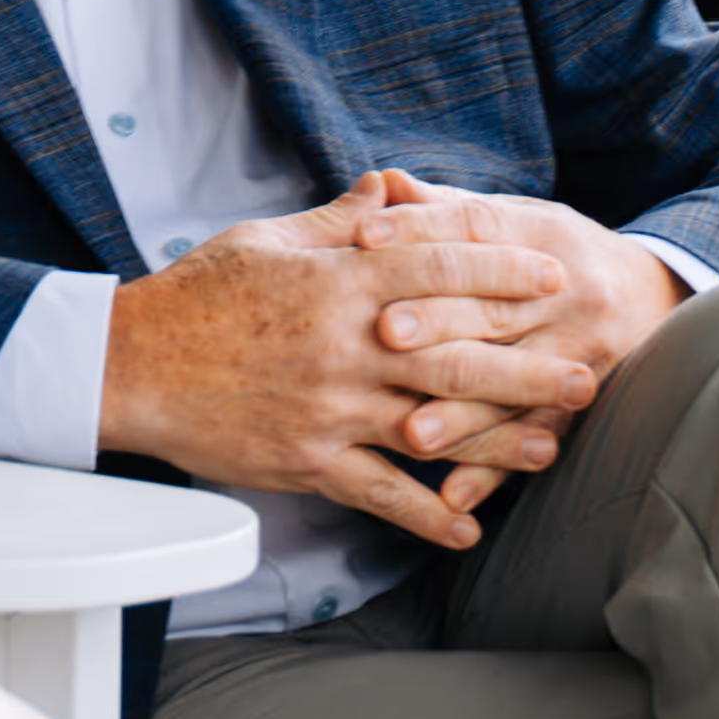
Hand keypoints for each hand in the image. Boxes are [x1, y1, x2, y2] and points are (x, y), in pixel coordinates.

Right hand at [101, 181, 596, 529]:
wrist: (132, 366)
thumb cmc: (199, 295)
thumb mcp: (269, 239)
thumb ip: (340, 221)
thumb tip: (394, 190)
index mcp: (341, 281)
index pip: (443, 268)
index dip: (506, 269)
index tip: (553, 275)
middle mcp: (347, 347)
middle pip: (460, 355)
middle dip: (531, 366)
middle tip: (587, 371)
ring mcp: (331, 410)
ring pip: (435, 428)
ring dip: (502, 442)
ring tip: (554, 446)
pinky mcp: (308, 462)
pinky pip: (382, 494)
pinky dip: (429, 514)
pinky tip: (469, 528)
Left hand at [350, 173, 689, 454]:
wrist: (659, 299)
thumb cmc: (559, 256)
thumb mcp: (519, 221)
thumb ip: (448, 210)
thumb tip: (383, 183)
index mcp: (541, 236)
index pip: (476, 228)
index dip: (420, 231)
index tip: (365, 239)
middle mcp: (565, 293)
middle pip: (494, 308)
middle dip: (438, 321)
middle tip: (383, 335)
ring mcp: (578, 353)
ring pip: (513, 385)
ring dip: (462, 414)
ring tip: (412, 434)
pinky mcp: (578, 406)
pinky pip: (533, 440)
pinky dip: (494, 471)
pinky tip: (454, 498)